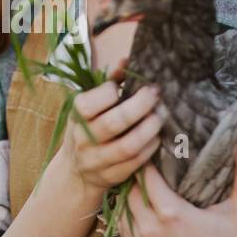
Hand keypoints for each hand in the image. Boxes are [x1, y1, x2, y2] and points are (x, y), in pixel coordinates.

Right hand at [58, 59, 163, 196]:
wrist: (76, 172)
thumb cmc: (88, 128)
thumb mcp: (90, 107)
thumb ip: (108, 83)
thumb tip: (127, 59)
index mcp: (76, 117)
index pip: (89, 103)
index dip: (109, 92)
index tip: (122, 87)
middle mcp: (83, 139)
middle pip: (113, 123)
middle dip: (139, 106)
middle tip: (155, 94)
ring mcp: (97, 161)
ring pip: (127, 147)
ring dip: (149, 129)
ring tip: (160, 116)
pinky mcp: (112, 176)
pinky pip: (135, 163)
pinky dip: (150, 148)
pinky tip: (157, 137)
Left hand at [119, 134, 236, 236]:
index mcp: (172, 213)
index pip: (145, 177)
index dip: (146, 162)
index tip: (150, 151)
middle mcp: (153, 232)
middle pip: (129, 194)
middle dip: (135, 179)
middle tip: (141, 166)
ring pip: (123, 215)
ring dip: (128, 200)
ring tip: (136, 186)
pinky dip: (128, 222)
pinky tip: (137, 211)